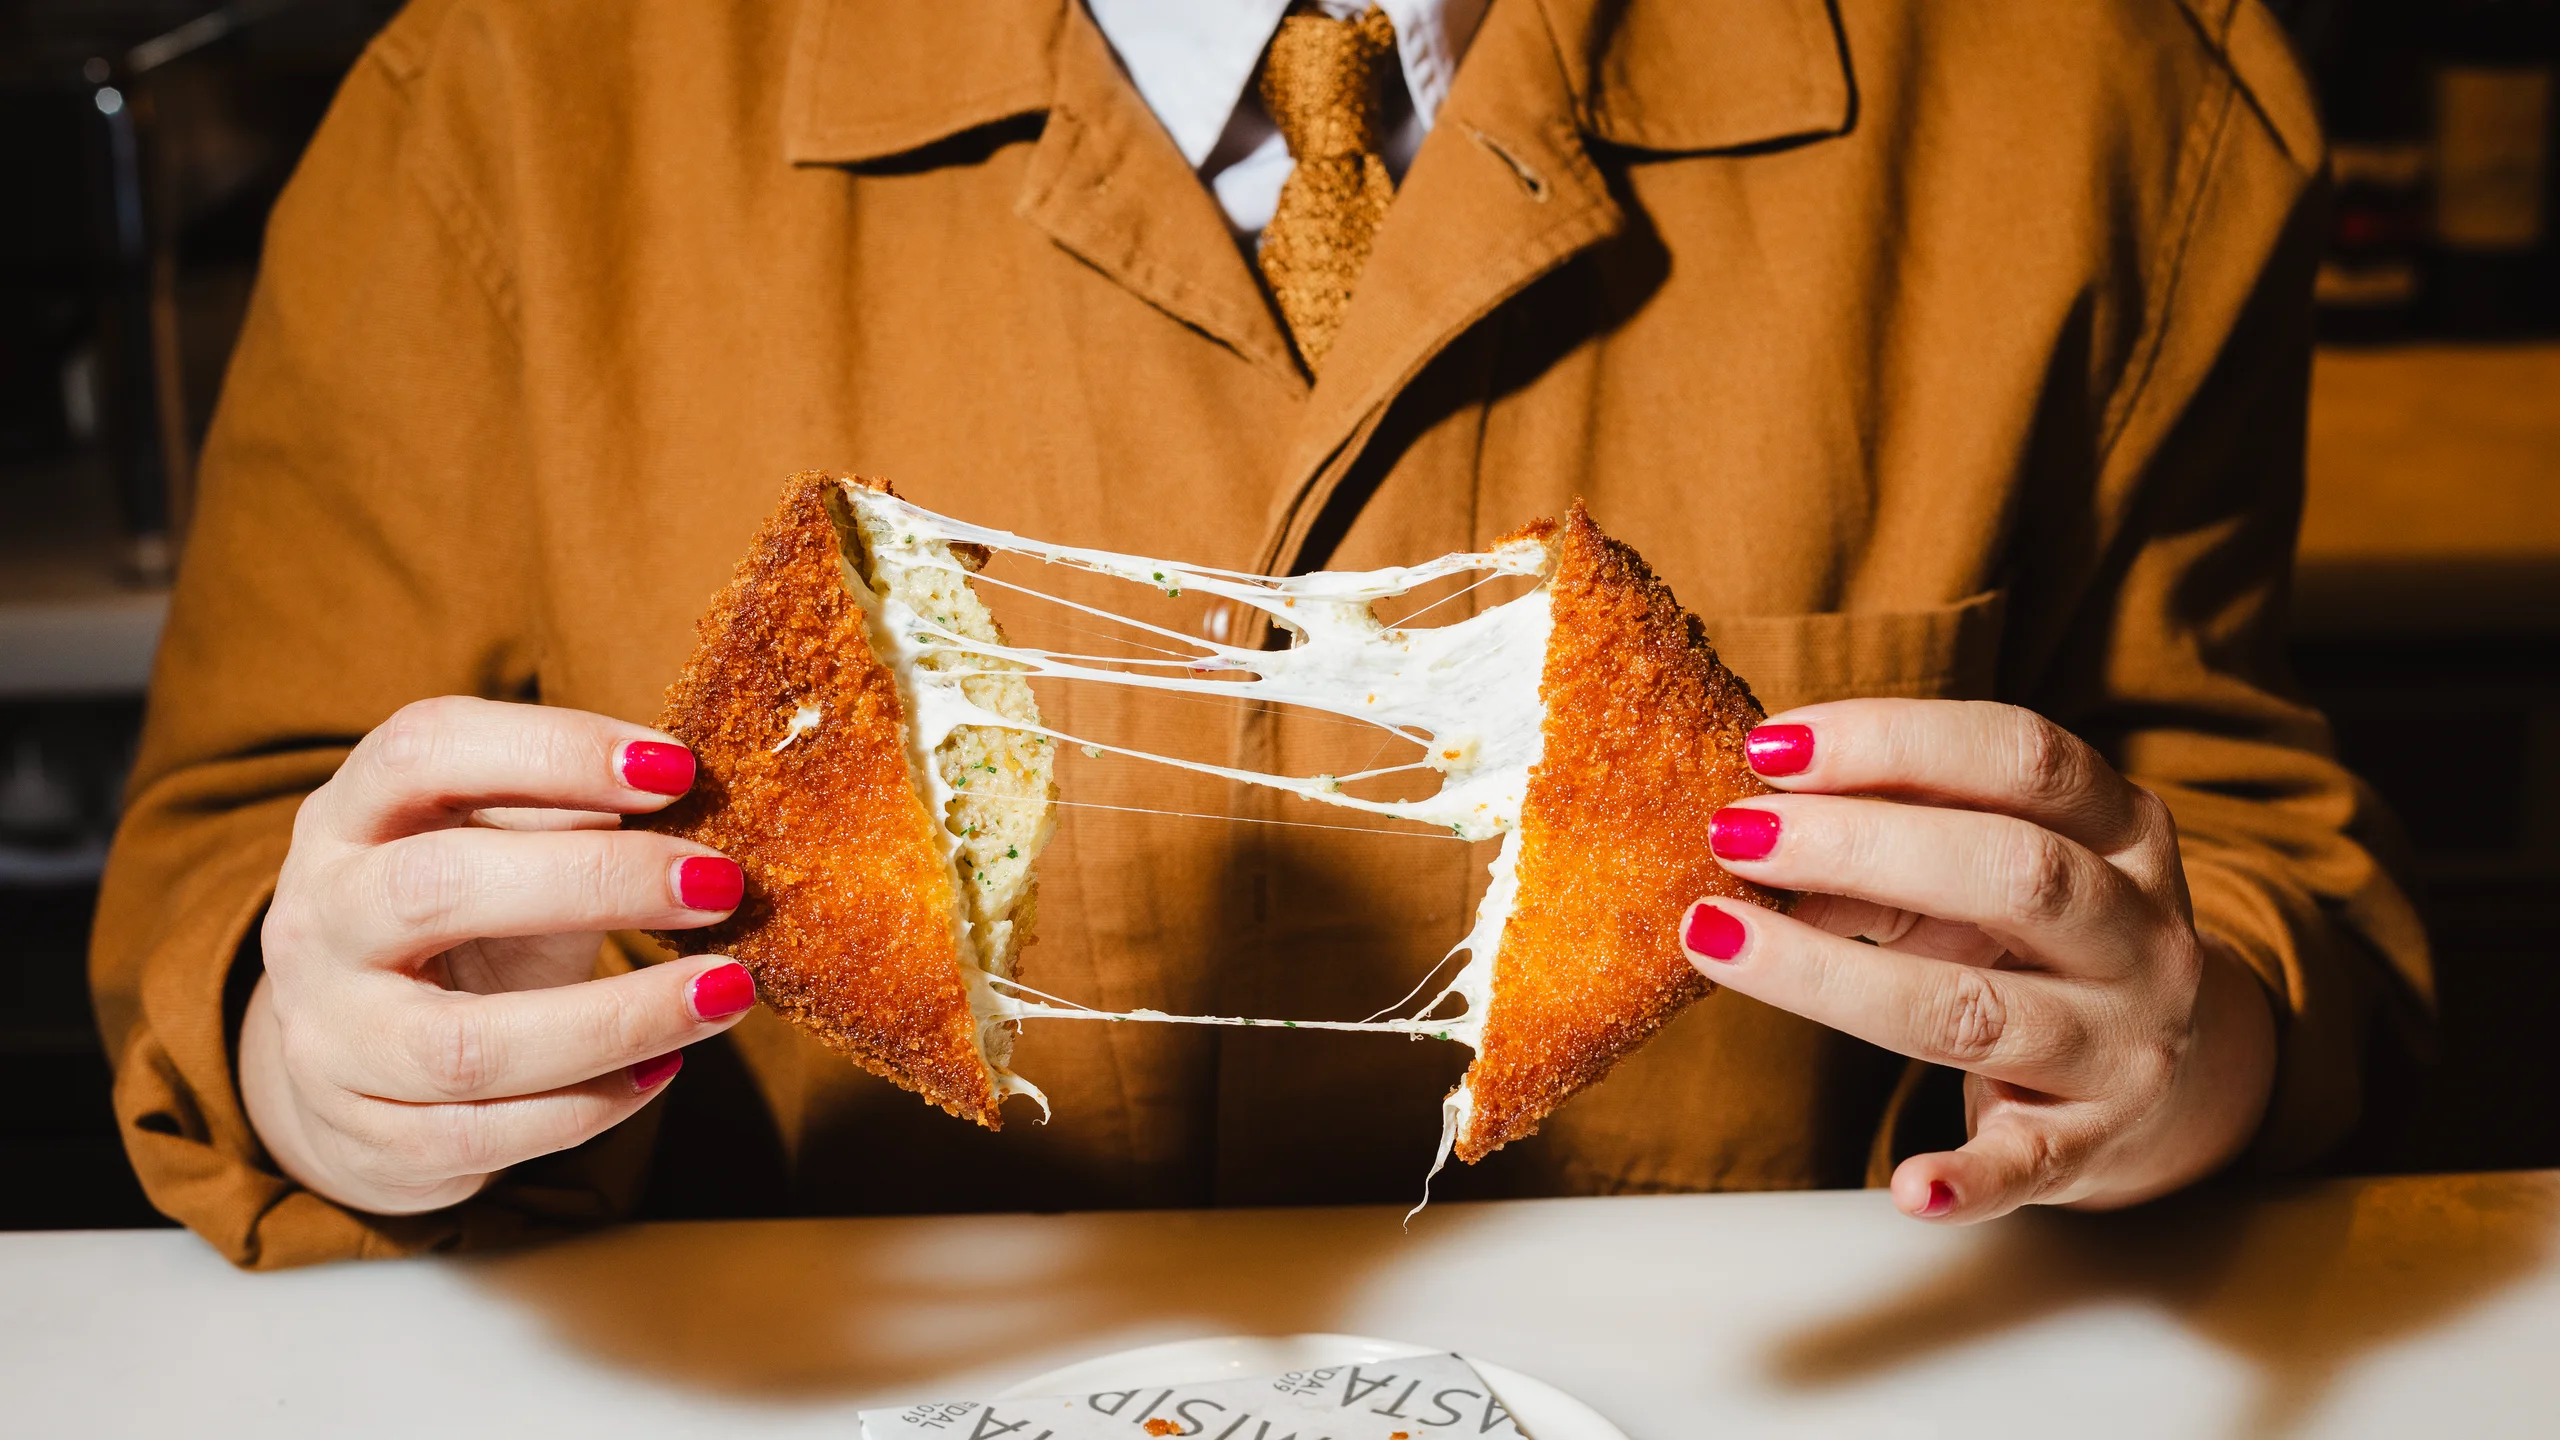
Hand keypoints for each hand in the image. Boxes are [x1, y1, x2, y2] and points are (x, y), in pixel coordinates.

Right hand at [240, 696, 758, 1215]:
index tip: (679, 770)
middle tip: (721, 884)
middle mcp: (315, 919)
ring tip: (725, 989)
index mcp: (350, 815)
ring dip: (617, 1020)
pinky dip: (589, 1106)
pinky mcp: (365, 1137)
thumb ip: (572, 811)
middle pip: (435, 887)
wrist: (358, 1064)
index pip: (424, 749)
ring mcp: (330, 1038)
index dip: (553, 749)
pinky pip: (485, 1135)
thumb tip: (703, 794)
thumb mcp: (497, 843)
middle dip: (595, 882)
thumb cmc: (466, 920)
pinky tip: (664, 1068)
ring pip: (467, 1044)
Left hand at [1680, 698, 2275, 1222]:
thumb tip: (1756, 847)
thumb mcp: (1983, 871)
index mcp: (2124, 830)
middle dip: (1860, 846)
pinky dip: (1968, 1180)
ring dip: (1837, 977)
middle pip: (2012, 873)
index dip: (1895, 741)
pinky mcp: (2094, 1144)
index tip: (1771, 745)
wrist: (2178, 1073)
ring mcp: (2126, 1045)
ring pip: (1980, 1010)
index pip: (2022, 757)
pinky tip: (1906, 1186)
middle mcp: (2143, 934)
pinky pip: (2029, 1163)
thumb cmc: (2038, 940)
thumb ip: (1887, 852)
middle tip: (1733, 834)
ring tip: (1717, 938)